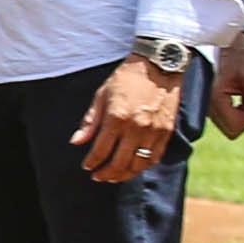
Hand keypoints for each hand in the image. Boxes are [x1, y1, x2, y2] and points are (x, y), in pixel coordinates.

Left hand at [72, 56, 183, 183]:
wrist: (159, 66)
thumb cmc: (126, 78)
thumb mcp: (102, 95)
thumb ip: (90, 122)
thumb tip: (76, 142)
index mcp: (116, 117)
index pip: (101, 150)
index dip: (92, 162)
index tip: (87, 166)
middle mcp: (135, 128)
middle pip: (119, 163)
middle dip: (106, 174)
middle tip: (98, 176)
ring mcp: (153, 132)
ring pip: (138, 165)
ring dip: (124, 175)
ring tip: (114, 176)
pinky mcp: (166, 132)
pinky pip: (154, 158)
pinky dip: (143, 167)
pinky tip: (134, 167)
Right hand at [212, 34, 243, 137]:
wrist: (216, 32)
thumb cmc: (232, 50)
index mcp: (214, 99)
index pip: (235, 129)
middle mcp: (205, 104)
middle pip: (230, 127)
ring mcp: (204, 101)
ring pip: (226, 119)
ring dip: (238, 108)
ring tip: (241, 84)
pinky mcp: (205, 96)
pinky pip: (221, 110)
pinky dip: (231, 102)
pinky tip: (234, 84)